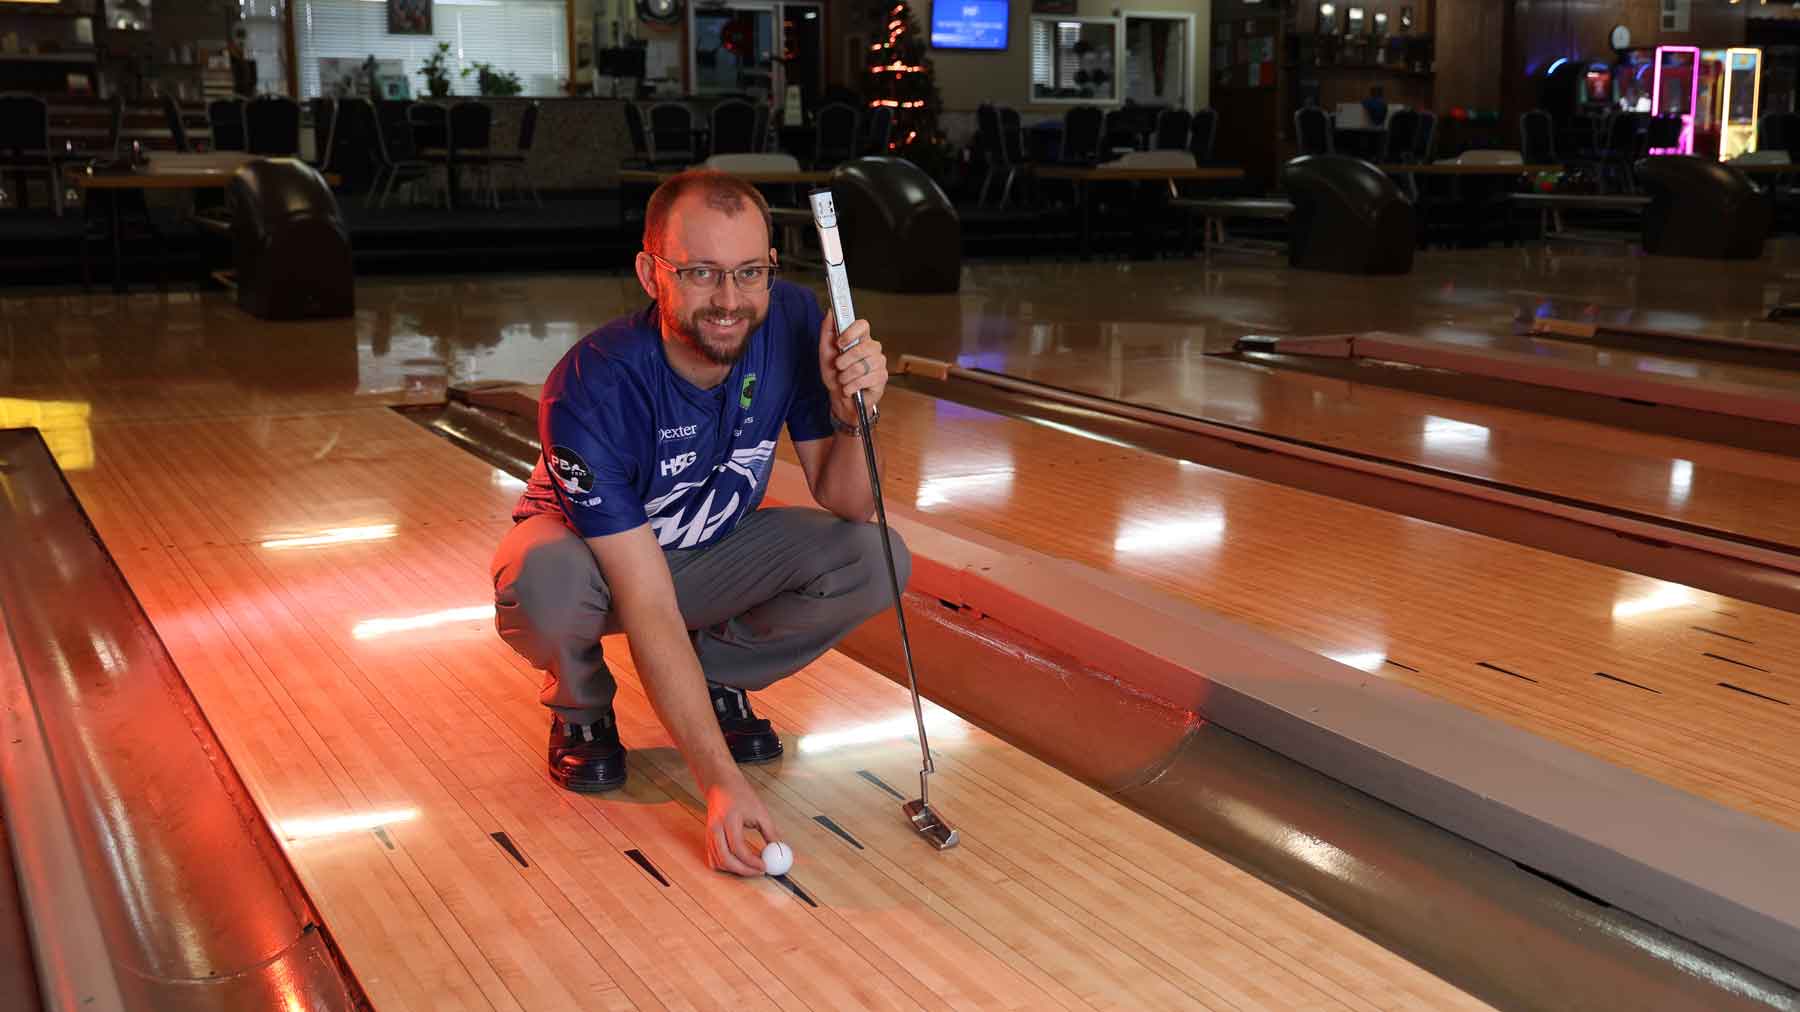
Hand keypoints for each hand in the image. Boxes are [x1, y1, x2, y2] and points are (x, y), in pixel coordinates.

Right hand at [703, 770, 780, 876]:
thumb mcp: (760, 811)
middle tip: (758, 871)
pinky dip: (725, 866)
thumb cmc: (741, 794)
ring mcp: (709, 834)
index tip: (765, 866)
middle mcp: (715, 829)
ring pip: (718, 862)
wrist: (721, 784)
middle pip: (725, 859)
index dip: (752, 861)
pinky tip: (738, 863)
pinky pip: (713, 859)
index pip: (738, 848)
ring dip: (735, 869)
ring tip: (751, 867)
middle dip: (743, 870)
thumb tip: (779, 850)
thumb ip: (770, 832)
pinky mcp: (708, 838)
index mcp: (729, 819)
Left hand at [818, 313, 887, 427]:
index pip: (863, 325)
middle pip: (863, 347)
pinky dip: (851, 386)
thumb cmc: (835, 374)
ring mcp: (879, 363)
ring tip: (843, 380)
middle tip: (839, 367)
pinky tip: (849, 389)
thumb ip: (827, 331)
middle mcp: (873, 349)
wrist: (840, 398)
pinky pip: (866, 379)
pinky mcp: (882, 378)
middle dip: (845, 360)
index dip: (851, 333)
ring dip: (846, 376)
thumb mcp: (825, 352)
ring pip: (862, 365)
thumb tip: (830, 312)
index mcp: (860, 339)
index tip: (840, 343)